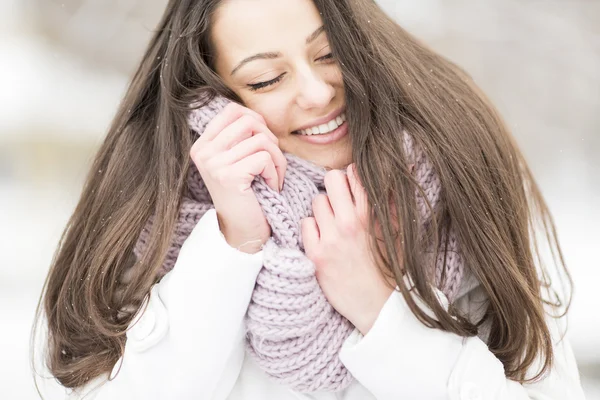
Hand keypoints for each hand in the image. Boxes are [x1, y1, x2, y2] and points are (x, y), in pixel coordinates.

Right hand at [190, 102, 286, 252]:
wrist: (243, 232)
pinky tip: (269, 186)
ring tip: (272, 178)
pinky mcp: (229, 176)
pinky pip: (265, 158)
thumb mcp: (237, 161)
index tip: (263, 142)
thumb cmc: (247, 195)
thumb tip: (257, 116)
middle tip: (272, 162)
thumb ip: (240, 137)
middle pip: (249, 120)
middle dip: (270, 139)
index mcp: (203, 145)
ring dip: (277, 160)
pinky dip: (275, 173)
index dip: (256, 120)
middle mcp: (204, 152)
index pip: (232, 110)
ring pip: (262, 140)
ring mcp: (214, 164)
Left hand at [301, 164, 394, 334]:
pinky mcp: (316, 255)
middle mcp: (349, 223)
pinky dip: (313, 229)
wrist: (377, 306)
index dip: (353, 177)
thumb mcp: (399, 233)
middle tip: (340, 201)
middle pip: (331, 179)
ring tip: (333, 224)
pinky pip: (305, 224)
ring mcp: (330, 239)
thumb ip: (395, 200)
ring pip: (317, 201)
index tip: (354, 188)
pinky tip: (324, 239)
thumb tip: (408, 167)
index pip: (354, 174)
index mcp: (372, 215)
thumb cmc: (389, 268)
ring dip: (324, 210)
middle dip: (335, 186)